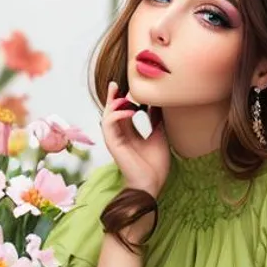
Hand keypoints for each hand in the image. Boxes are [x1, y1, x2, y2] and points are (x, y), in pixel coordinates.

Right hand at [102, 81, 169, 195]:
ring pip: (107, 114)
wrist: (152, 183)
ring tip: (126, 96)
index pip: (124, 111)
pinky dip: (118, 114)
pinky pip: (109, 124)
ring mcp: (115, 139)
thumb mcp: (159, 135)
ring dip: (114, 103)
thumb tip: (158, 103)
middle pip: (112, 110)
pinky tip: (132, 110)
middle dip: (113, 96)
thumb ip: (155, 120)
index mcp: (130, 133)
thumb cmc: (155, 164)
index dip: (126, 98)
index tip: (134, 87)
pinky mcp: (113, 143)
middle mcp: (120, 134)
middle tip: (116, 83)